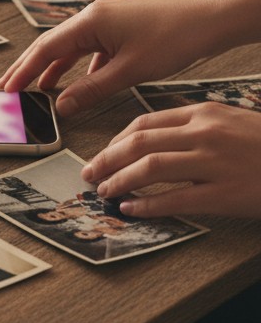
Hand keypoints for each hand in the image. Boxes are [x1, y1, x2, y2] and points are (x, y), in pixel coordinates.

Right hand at [0, 0, 221, 115]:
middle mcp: (94, 16)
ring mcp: (107, 20)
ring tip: (36, 87)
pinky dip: (78, 66)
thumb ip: (92, 89)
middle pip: (51, 44)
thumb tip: (63, 106)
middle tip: (8, 87)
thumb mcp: (130, 71)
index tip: (8, 88)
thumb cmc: (176, 37)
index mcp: (91, 21)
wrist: (211, 20)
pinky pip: (89, 48)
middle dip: (28, 67)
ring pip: (70, 47)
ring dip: (52, 67)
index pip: (46, 48)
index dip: (24, 70)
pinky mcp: (120, 27)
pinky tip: (78, 82)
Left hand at [81, 103, 260, 217]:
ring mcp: (216, 162)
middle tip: (90, 173)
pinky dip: (147, 205)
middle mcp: (207, 133)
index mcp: (205, 112)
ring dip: (119, 181)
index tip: (101, 153)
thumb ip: (196, 127)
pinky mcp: (226, 193)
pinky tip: (131, 210)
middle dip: (106, 159)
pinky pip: (176, 199)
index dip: (114, 140)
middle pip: (139, 143)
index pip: (144, 122)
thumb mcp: (232, 122)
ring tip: (105, 192)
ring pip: (150, 168)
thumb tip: (154, 141)